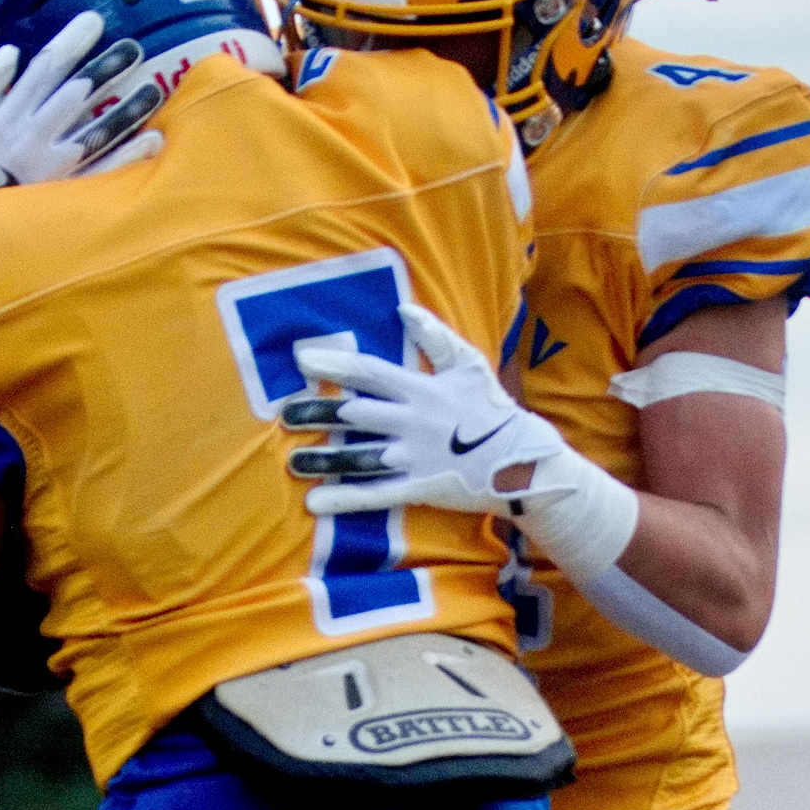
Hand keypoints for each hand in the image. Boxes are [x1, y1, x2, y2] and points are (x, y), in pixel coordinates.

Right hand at [0, 10, 159, 193]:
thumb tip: (14, 52)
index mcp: (10, 115)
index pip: (45, 68)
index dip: (72, 41)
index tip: (96, 21)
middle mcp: (32, 138)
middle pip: (76, 94)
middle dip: (106, 68)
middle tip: (134, 48)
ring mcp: (54, 169)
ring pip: (96, 131)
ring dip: (127, 109)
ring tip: (153, 90)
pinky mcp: (69, 197)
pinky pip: (104, 173)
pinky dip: (129, 156)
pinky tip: (153, 139)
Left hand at [285, 306, 568, 521]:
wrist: (523, 459)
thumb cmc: (491, 409)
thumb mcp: (468, 364)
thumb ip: (434, 337)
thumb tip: (403, 307)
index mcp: (421, 389)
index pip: (369, 373)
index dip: (334, 366)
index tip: (302, 362)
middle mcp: (412, 422)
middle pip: (355, 415)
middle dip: (317, 413)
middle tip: (285, 415)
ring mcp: (415, 457)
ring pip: (360, 456)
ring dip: (324, 459)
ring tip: (293, 462)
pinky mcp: (420, 487)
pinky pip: (377, 495)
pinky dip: (346, 499)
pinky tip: (316, 503)